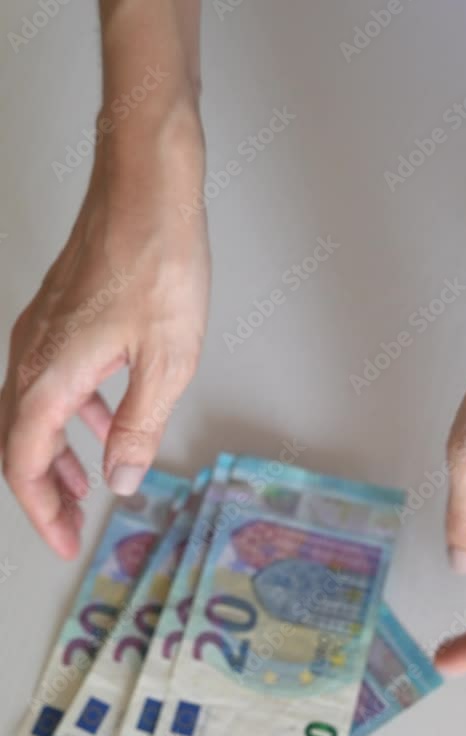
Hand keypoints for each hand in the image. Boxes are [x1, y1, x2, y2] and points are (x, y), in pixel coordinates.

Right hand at [0, 101, 209, 558]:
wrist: (145, 185)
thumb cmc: (158, 261)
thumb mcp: (166, 362)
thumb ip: (139, 429)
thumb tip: (120, 480)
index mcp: (49, 376)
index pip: (25, 464)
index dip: (43, 512)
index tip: (66, 542)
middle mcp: (31, 356)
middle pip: (20, 443)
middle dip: (46, 492)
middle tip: (72, 525)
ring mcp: (39, 332)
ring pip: (32, 412)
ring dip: (56, 454)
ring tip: (84, 484)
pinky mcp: (57, 315)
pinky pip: (50, 380)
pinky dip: (70, 414)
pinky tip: (103, 419)